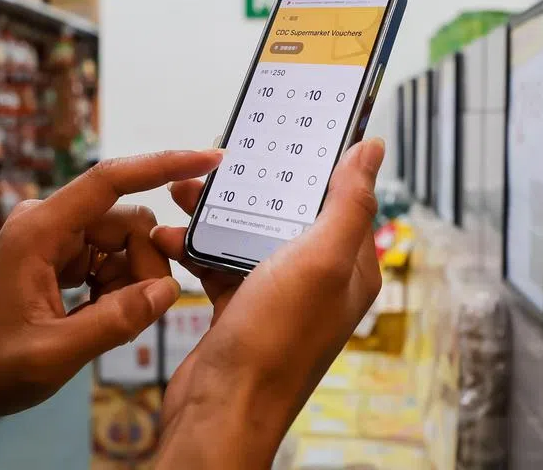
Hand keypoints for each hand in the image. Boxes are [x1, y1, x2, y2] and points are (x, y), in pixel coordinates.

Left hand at [0, 149, 222, 416]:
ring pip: (125, 243)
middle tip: (132, 316)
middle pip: (128, 222)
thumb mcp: (55, 354)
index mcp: (38, 231)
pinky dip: (116, 288)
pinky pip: (111, 258)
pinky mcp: (59, 255)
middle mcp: (46, 222)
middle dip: (143, 267)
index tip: (210, 158)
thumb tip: (168, 290)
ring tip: (100, 324)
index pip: (110, 180)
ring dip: (128, 283)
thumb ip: (116, 321)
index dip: (163, 165)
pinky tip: (94, 318)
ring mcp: (53, 237)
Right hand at [150, 138, 384, 468]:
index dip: (318, 164)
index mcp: (350, 267)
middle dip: (254, 184)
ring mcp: (277, 296)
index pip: (342, 199)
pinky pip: (218, 263)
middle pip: (288, 213)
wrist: (220, 409)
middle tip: (223, 160)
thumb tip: (373, 150)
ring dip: (215, 213)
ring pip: (249, 235)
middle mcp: (318, 281)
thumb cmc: (273, 343)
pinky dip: (194, 247)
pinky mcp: (240, 308)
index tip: (292, 132)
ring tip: (183, 193)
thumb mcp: (319, 260)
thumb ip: (348, 203)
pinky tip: (169, 236)